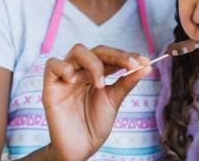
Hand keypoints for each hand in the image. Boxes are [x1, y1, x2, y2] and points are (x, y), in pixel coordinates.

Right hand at [42, 44, 150, 160]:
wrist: (80, 148)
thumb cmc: (95, 124)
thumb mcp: (114, 101)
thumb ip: (127, 82)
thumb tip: (147, 66)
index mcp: (96, 72)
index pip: (111, 55)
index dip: (127, 56)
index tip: (145, 61)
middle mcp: (81, 71)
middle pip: (96, 50)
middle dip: (116, 56)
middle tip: (132, 65)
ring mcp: (66, 77)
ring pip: (77, 51)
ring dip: (94, 63)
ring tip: (101, 83)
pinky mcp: (51, 87)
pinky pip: (52, 65)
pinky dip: (64, 68)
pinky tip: (74, 80)